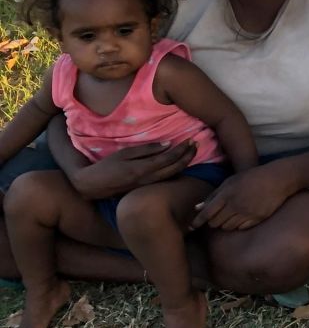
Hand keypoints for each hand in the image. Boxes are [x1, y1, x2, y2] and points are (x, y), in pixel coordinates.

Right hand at [72, 141, 196, 199]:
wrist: (93, 186)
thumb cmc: (106, 167)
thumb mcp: (124, 154)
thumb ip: (146, 150)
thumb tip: (167, 144)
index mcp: (143, 169)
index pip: (169, 158)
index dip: (182, 149)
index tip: (190, 140)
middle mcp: (149, 179)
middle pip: (176, 168)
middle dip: (188, 156)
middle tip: (196, 144)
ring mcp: (148, 185)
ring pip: (173, 175)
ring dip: (184, 163)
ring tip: (192, 152)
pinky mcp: (146, 188)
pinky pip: (166, 179)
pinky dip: (176, 170)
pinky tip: (180, 163)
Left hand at [189, 165, 289, 232]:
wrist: (278, 179)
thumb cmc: (252, 178)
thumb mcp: (231, 181)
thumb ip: (214, 195)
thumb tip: (197, 208)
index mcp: (227, 194)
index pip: (207, 213)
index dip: (197, 221)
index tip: (191, 227)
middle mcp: (235, 205)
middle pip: (215, 223)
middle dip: (213, 221)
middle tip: (216, 216)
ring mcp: (247, 213)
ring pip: (227, 227)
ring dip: (225, 223)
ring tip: (230, 215)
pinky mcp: (257, 219)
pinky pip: (241, 228)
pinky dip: (238, 225)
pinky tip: (241, 217)